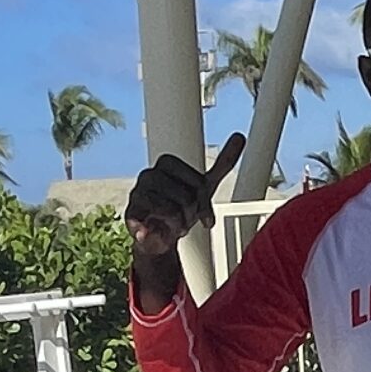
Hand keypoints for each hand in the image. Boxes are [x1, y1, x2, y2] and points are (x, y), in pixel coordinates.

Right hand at [125, 136, 243, 303]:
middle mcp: (149, 175)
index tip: (199, 207)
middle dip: (191, 213)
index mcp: (167, 163)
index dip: (202, 199)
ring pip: (172, 211)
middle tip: (184, 216)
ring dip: (178, 224)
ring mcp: (137, 194)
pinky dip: (158, 231)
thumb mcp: (205, 186)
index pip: (197, 182)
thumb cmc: (181, 207)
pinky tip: (154, 230)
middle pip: (186, 196)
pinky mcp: (130, 215)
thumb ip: (223, 162)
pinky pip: (152, 223)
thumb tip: (240, 136)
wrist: (160, 235)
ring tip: (172, 223)